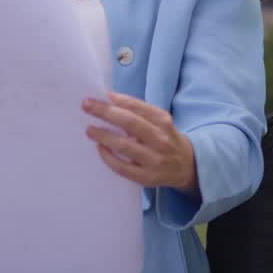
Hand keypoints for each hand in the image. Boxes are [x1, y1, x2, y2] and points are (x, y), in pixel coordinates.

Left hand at [83, 92, 197, 194]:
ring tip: (89, 129)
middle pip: (130, 123)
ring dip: (104, 136)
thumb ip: (139, 111)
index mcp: (163, 122)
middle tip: (86, 105)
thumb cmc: (166, 138)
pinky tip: (100, 148)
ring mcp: (153, 160)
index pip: (139, 107)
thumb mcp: (160, 121)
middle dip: (106, 112)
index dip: (120, 100)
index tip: (103, 95)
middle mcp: (160, 139)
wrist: (186, 166)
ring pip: (125, 146)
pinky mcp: (146, 177)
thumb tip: (110, 99)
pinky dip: (108, 157)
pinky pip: (123, 167)